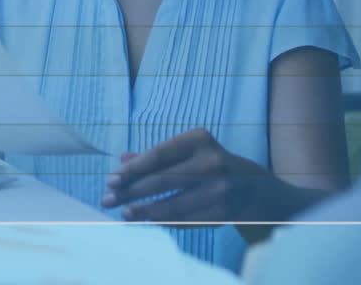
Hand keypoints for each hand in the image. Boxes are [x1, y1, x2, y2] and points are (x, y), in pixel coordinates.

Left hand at [101, 128, 279, 223]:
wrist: (252, 187)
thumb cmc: (209, 164)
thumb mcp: (188, 151)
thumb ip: (156, 156)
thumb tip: (122, 160)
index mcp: (200, 140)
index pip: (159, 155)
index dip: (133, 169)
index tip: (111, 180)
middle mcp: (212, 162)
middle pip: (162, 180)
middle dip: (131, 192)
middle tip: (108, 199)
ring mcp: (219, 189)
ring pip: (172, 204)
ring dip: (143, 211)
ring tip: (124, 213)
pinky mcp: (222, 212)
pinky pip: (184, 220)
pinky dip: (162, 221)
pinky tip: (146, 220)